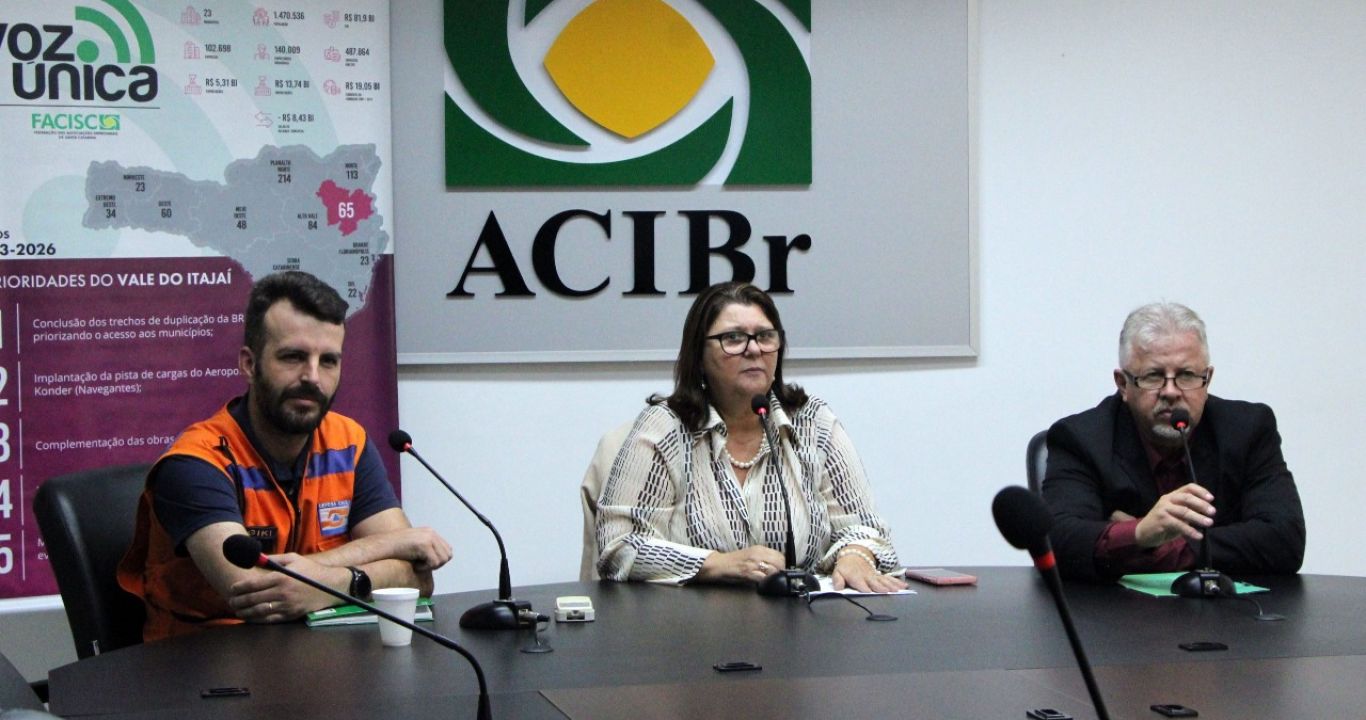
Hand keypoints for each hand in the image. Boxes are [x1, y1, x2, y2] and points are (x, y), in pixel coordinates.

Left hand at [227, 553, 346, 621]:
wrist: (331, 586)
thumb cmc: (310, 570)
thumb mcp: (293, 559)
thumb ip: (273, 559)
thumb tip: (256, 559)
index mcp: (281, 578)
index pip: (253, 584)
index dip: (239, 587)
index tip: (232, 589)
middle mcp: (282, 593)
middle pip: (252, 599)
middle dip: (238, 601)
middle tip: (230, 601)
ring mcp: (286, 605)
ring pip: (258, 611)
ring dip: (244, 612)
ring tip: (237, 610)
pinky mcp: (290, 615)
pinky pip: (269, 620)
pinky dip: (257, 620)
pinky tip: (250, 618)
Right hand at [381, 526, 453, 571]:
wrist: (382, 546)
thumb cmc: (395, 549)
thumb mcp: (415, 545)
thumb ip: (428, 548)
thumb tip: (441, 560)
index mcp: (430, 532)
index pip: (447, 549)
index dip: (438, 560)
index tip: (425, 563)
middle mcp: (431, 533)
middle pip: (448, 555)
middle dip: (436, 564)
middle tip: (422, 565)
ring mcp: (428, 538)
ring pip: (442, 560)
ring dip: (431, 566)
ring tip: (417, 564)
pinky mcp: (424, 545)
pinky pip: (433, 562)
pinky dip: (425, 568)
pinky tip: (414, 565)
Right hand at [698, 545, 785, 584]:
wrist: (720, 564)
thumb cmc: (735, 560)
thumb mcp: (751, 554)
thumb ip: (763, 557)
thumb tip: (777, 564)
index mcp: (759, 548)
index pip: (780, 555)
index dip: (783, 564)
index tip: (782, 570)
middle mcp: (757, 554)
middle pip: (779, 563)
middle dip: (781, 571)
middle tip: (779, 577)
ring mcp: (752, 563)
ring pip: (773, 570)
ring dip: (774, 577)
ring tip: (772, 581)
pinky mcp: (747, 572)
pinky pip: (762, 578)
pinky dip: (766, 581)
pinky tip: (764, 583)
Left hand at [831, 547, 907, 592]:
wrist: (854, 555)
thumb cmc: (845, 567)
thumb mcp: (837, 573)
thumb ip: (837, 581)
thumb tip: (838, 589)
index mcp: (856, 578)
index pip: (861, 584)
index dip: (865, 588)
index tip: (870, 592)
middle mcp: (867, 577)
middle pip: (875, 583)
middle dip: (882, 587)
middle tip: (889, 592)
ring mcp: (875, 576)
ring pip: (885, 581)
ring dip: (892, 585)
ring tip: (899, 590)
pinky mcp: (880, 575)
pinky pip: (890, 578)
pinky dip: (897, 582)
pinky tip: (904, 586)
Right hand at [1134, 483, 1215, 547]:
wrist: (1144, 532)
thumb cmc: (1163, 523)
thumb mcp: (1176, 515)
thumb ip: (1188, 511)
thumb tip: (1206, 512)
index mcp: (1172, 496)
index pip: (1188, 488)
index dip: (1201, 491)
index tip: (1211, 499)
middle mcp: (1167, 500)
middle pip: (1187, 498)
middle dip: (1201, 504)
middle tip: (1213, 512)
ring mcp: (1163, 509)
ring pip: (1184, 511)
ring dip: (1198, 518)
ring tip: (1209, 523)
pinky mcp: (1161, 520)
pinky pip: (1179, 524)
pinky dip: (1190, 531)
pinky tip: (1198, 536)